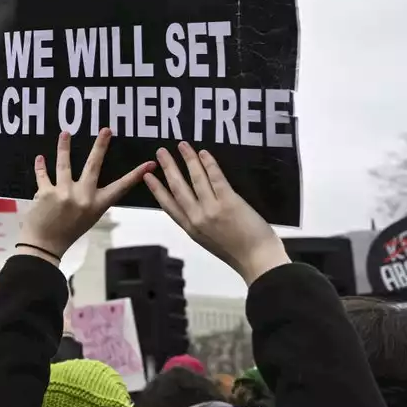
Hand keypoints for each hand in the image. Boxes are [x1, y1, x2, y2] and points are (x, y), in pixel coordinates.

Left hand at [19, 129, 154, 261]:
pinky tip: (40, 158)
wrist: (44, 245)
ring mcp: (64, 194)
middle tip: (106, 129)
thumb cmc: (68, 231)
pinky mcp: (45, 193)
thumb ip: (92, 199)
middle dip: (100, 146)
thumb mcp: (88, 217)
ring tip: (65, 133)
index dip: (136, 175)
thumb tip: (92, 181)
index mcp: (97, 204)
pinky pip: (43, 174)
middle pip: (93, 166)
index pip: (120, 187)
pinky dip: (41, 166)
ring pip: (65, 164)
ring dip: (64, 146)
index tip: (149, 163)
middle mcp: (83, 197)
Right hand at [143, 142, 288, 285]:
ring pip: (195, 179)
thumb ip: (201, 225)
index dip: (157, 189)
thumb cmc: (239, 254)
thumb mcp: (210, 242)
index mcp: (191, 229)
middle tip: (160, 152)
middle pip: (178, 188)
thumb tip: (197, 208)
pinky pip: (216, 178)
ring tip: (182, 146)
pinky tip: (203, 153)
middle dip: (168, 168)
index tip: (147, 177)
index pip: (169, 205)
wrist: (258, 261)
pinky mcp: (229, 202)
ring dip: (187, 160)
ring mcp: (212, 209)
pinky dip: (208, 164)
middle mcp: (197, 217)